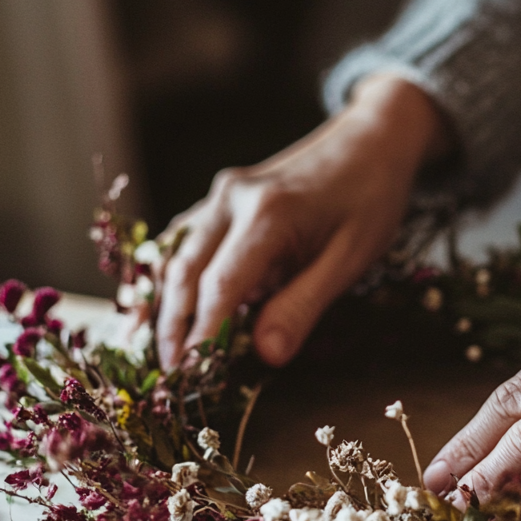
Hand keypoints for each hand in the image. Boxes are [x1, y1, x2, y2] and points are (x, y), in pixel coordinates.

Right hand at [155, 74, 447, 368]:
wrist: (370, 140)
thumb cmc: (370, 200)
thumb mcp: (351, 258)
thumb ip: (304, 306)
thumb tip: (266, 356)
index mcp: (268, 214)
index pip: (220, 285)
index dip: (201, 335)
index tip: (190, 378)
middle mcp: (230, 200)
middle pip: (184, 272)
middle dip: (171, 329)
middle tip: (168, 379)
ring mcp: (219, 196)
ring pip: (172, 255)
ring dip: (158, 305)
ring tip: (149, 352)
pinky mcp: (218, 200)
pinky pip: (180, 241)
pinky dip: (164, 277)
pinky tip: (154, 308)